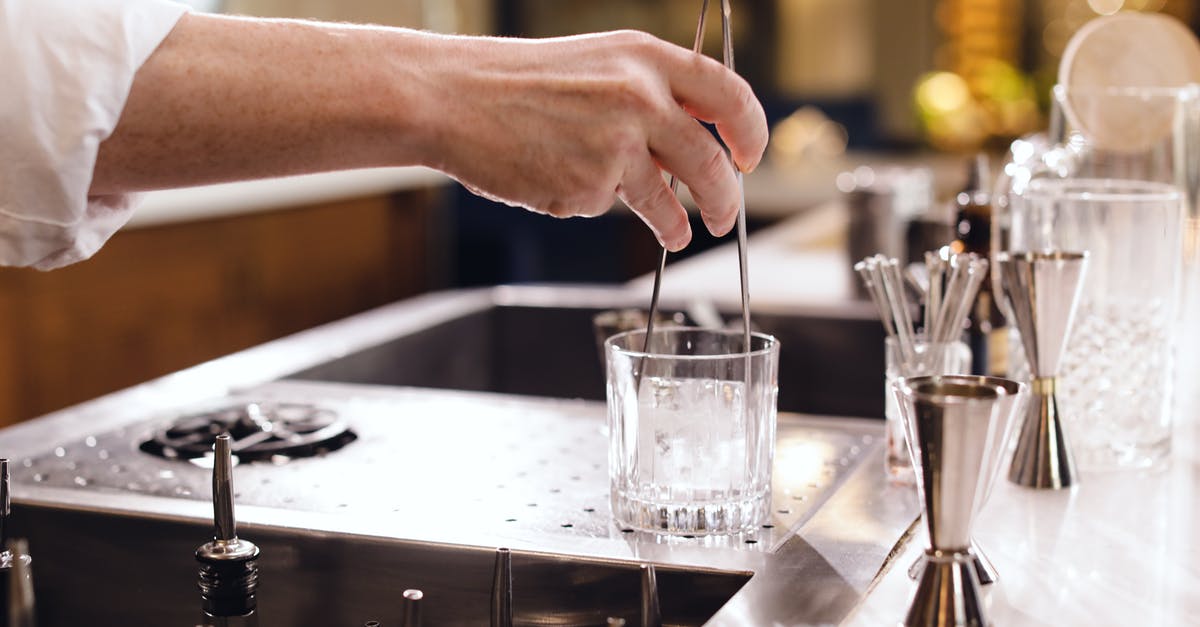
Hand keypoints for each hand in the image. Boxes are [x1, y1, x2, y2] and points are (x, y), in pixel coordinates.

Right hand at [417, 30, 768, 250]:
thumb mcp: (598, 64)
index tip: (750, 154)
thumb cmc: (518, 81)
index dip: (750, 130)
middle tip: (726, 217)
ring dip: (678, 226)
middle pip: (711, 163)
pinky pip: (609, 207)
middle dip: (727, 200)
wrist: (453, 97)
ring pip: (670, 202)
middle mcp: (641, 100)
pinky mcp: (588, 188)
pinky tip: (563, 181)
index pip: (729, 94)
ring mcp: (616, 147)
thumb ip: (649, 96)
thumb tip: (689, 144)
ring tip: (676, 234)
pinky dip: (596, 204)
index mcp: (647, 59)